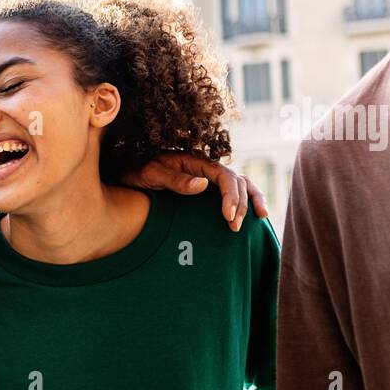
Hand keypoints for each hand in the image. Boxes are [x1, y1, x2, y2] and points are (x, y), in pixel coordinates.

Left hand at [121, 152, 268, 231]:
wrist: (130, 172)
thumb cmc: (139, 171)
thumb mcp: (153, 174)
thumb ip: (176, 180)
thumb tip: (202, 184)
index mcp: (197, 162)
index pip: (224, 176)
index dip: (230, 196)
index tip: (228, 216)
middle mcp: (206, 168)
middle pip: (236, 182)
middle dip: (241, 204)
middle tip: (234, 227)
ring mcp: (208, 178)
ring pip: (241, 185)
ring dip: (252, 200)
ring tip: (260, 218)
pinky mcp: (207, 190)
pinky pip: (231, 193)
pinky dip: (245, 201)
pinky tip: (252, 216)